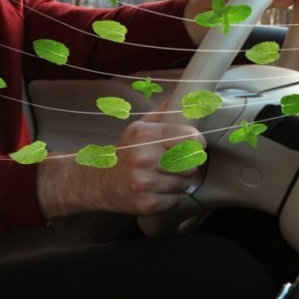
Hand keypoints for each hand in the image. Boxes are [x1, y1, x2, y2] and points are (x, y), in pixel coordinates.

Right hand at [37, 113, 204, 218]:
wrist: (100, 181)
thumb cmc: (127, 151)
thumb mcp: (141, 126)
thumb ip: (166, 111)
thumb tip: (189, 95)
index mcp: (144, 135)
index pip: (190, 137)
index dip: (197, 141)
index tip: (194, 144)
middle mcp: (143, 158)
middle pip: (191, 163)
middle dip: (189, 164)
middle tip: (178, 163)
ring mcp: (144, 183)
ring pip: (186, 183)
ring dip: (182, 181)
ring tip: (167, 176)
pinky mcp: (147, 203)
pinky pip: (177, 199)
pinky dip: (174, 196)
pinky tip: (161, 189)